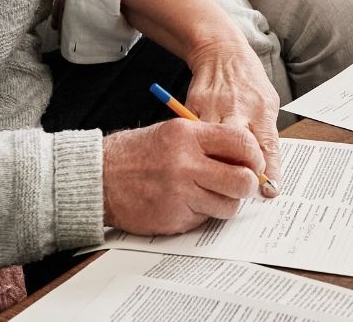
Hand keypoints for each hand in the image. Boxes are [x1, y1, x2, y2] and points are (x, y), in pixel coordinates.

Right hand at [100, 119, 265, 233]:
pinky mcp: (174, 218)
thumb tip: (244, 156)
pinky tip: (185, 202)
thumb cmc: (136, 154)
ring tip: (210, 193)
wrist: (98, 178)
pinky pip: (204, 219)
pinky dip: (201, 213)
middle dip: (248, 185)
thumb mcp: (172, 132)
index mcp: (187, 135)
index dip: (254, 156)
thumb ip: (207, 141)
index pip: (240, 143)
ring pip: (228, 205)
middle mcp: (186, 164)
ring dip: (225, 202)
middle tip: (242, 184)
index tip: (254, 162)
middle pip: (242, 180)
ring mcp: (180, 194)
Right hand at [184, 43, 281, 194]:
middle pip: (238, 146)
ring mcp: (212, 107)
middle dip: (240, 170)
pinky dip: (196, 152)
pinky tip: (199, 161)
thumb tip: (270, 175)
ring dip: (217, 165)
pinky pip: (194, 136)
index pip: (266, 145)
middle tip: (242, 186)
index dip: (269, 171)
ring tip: (219, 179)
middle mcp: (237, 108)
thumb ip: (267, 137)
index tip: (269, 191)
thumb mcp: (267, 104)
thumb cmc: (248, 81)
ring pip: (213, 145)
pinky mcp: (191, 107)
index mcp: (261, 108)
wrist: (222, 53)